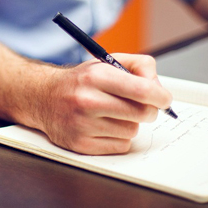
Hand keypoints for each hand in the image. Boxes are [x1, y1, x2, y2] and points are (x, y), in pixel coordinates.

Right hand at [37, 54, 172, 155]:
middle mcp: (87, 100)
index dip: (160, 96)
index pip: (142, 90)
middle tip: (141, 105)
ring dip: (129, 123)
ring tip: (113, 114)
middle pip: (142, 113)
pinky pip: (120, 146)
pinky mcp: (81, 144)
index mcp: (95, 76)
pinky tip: (105, 126)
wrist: (44, 97)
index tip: (164, 99)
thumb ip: (139, 66)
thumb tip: (159, 87)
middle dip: (148, 110)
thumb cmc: (81, 81)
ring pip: (132, 131)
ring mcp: (82, 125)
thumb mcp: (106, 62)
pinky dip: (119, 137)